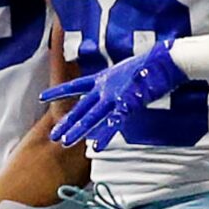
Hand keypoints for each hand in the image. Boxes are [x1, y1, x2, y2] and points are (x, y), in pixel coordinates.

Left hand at [44, 41, 187, 150]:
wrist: (165, 61)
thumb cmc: (151, 65)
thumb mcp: (129, 72)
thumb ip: (119, 82)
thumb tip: (119, 89)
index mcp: (103, 78)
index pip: (75, 85)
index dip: (58, 91)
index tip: (42, 96)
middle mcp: (105, 88)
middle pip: (81, 108)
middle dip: (67, 122)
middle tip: (53, 135)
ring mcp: (114, 96)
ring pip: (92, 117)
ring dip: (79, 130)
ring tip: (65, 142)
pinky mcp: (127, 104)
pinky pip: (113, 123)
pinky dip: (105, 136)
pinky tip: (95, 147)